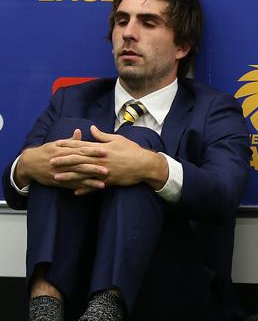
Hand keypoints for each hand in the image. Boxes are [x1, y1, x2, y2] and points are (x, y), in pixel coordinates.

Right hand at [16, 129, 106, 193]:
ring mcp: (61, 173)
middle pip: (80, 164)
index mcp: (64, 151)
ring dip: (90, 181)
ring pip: (77, 177)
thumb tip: (80, 131)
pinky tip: (91, 190)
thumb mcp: (56, 144)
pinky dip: (81, 188)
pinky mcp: (59, 182)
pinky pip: (71, 185)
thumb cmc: (46, 152)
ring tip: (103, 184)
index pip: (81, 150)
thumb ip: (71, 140)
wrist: (29, 164)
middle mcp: (63, 162)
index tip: (105, 151)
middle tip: (107, 169)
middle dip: (94, 167)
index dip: (93, 151)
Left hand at [52, 126, 166, 189]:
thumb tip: (92, 128)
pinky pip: (94, 185)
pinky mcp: (109, 180)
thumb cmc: (132, 150)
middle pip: (78, 160)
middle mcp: (100, 160)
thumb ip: (102, 136)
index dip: (68, 145)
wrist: (144, 164)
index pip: (81, 145)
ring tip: (57, 178)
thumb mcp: (118, 139)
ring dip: (69, 176)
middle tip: (50, 162)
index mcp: (101, 148)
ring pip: (83, 174)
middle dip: (63, 161)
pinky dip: (85, 189)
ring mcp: (103, 171)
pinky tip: (75, 192)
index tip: (56, 145)